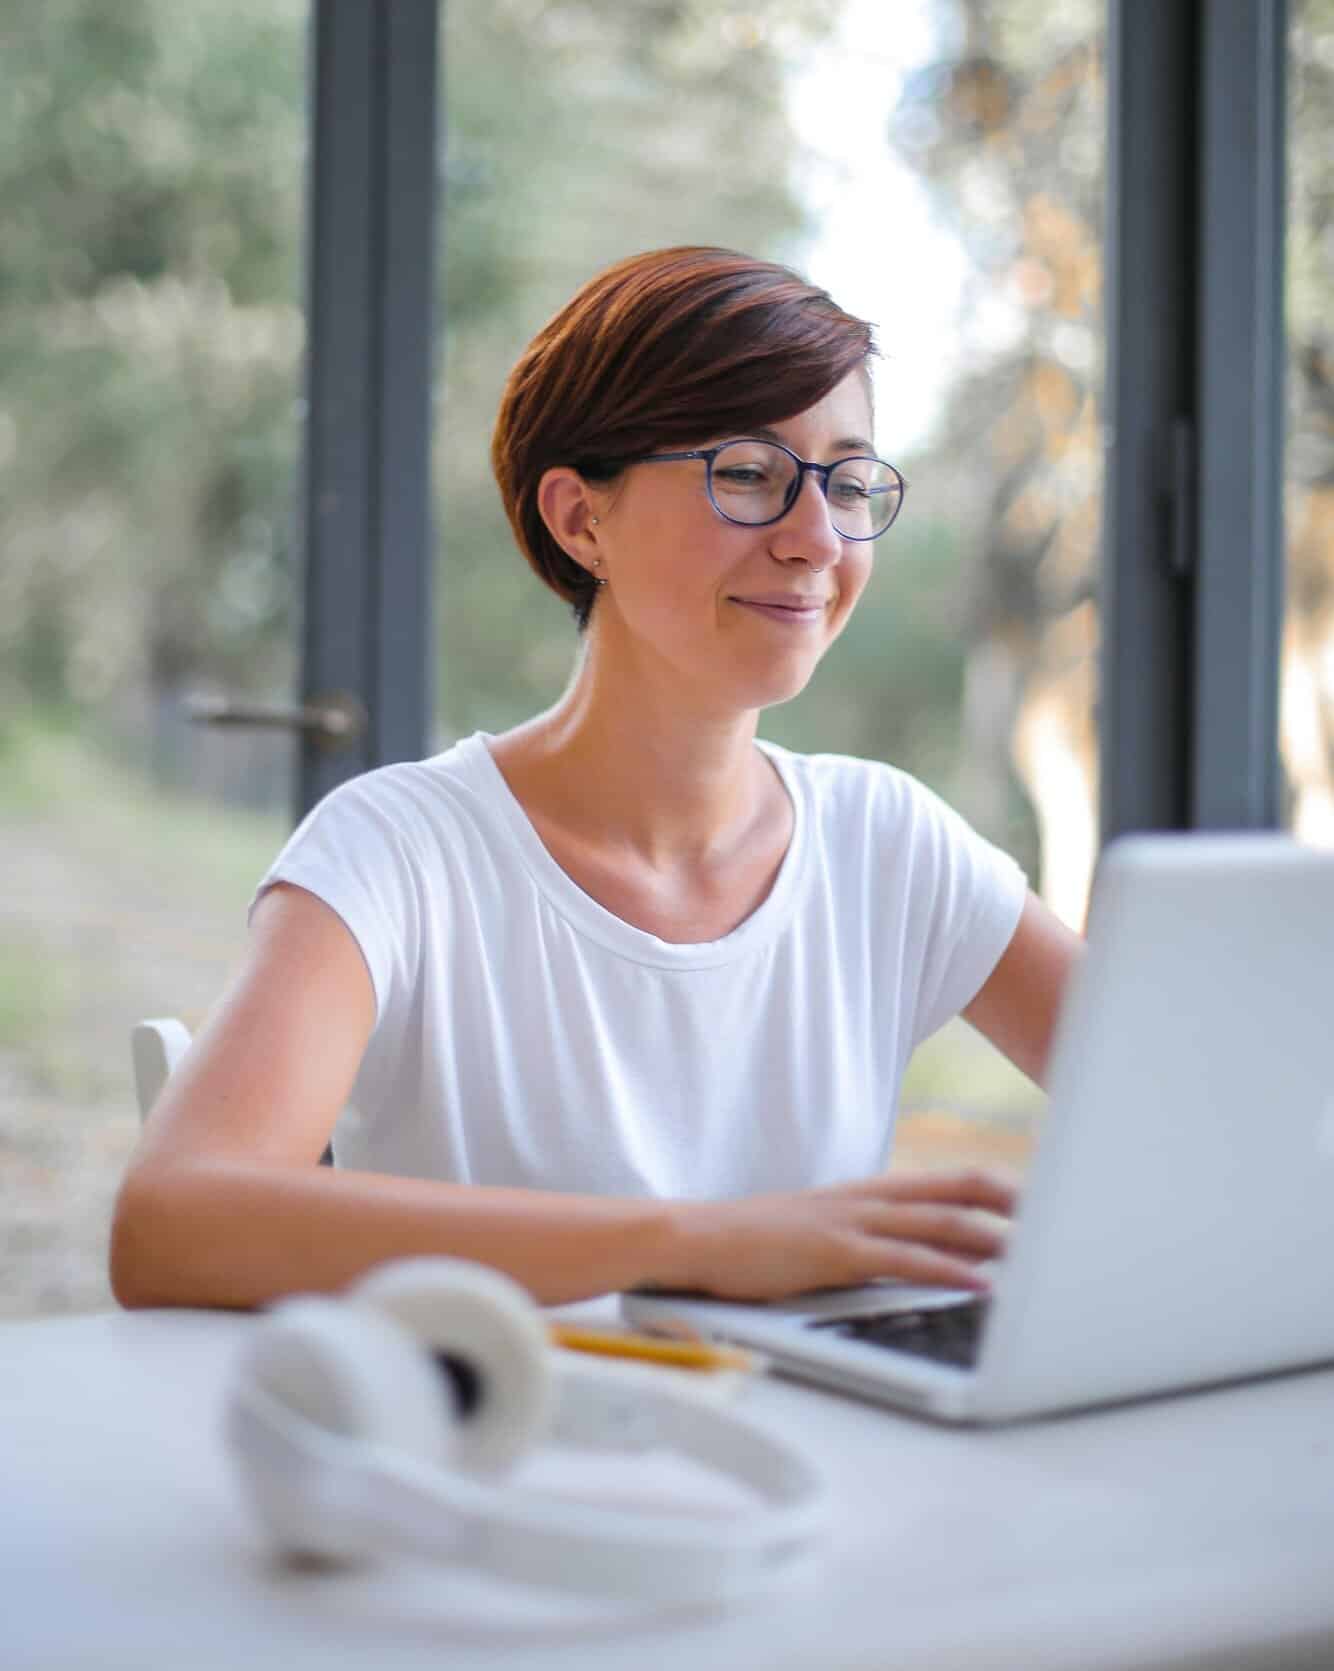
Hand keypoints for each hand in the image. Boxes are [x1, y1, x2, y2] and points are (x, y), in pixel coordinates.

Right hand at [662, 1168, 1017, 1302]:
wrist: (694, 1240)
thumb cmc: (753, 1246)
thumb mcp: (820, 1234)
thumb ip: (867, 1239)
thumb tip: (914, 1260)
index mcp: (867, 1193)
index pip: (947, 1180)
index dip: (998, 1186)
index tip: (1041, 1202)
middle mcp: (866, 1199)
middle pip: (958, 1189)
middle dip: (1015, 1204)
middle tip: (1065, 1220)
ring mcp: (851, 1222)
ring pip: (940, 1221)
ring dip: (996, 1239)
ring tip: (1041, 1254)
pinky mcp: (834, 1252)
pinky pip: (905, 1259)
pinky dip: (950, 1270)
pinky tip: (983, 1286)